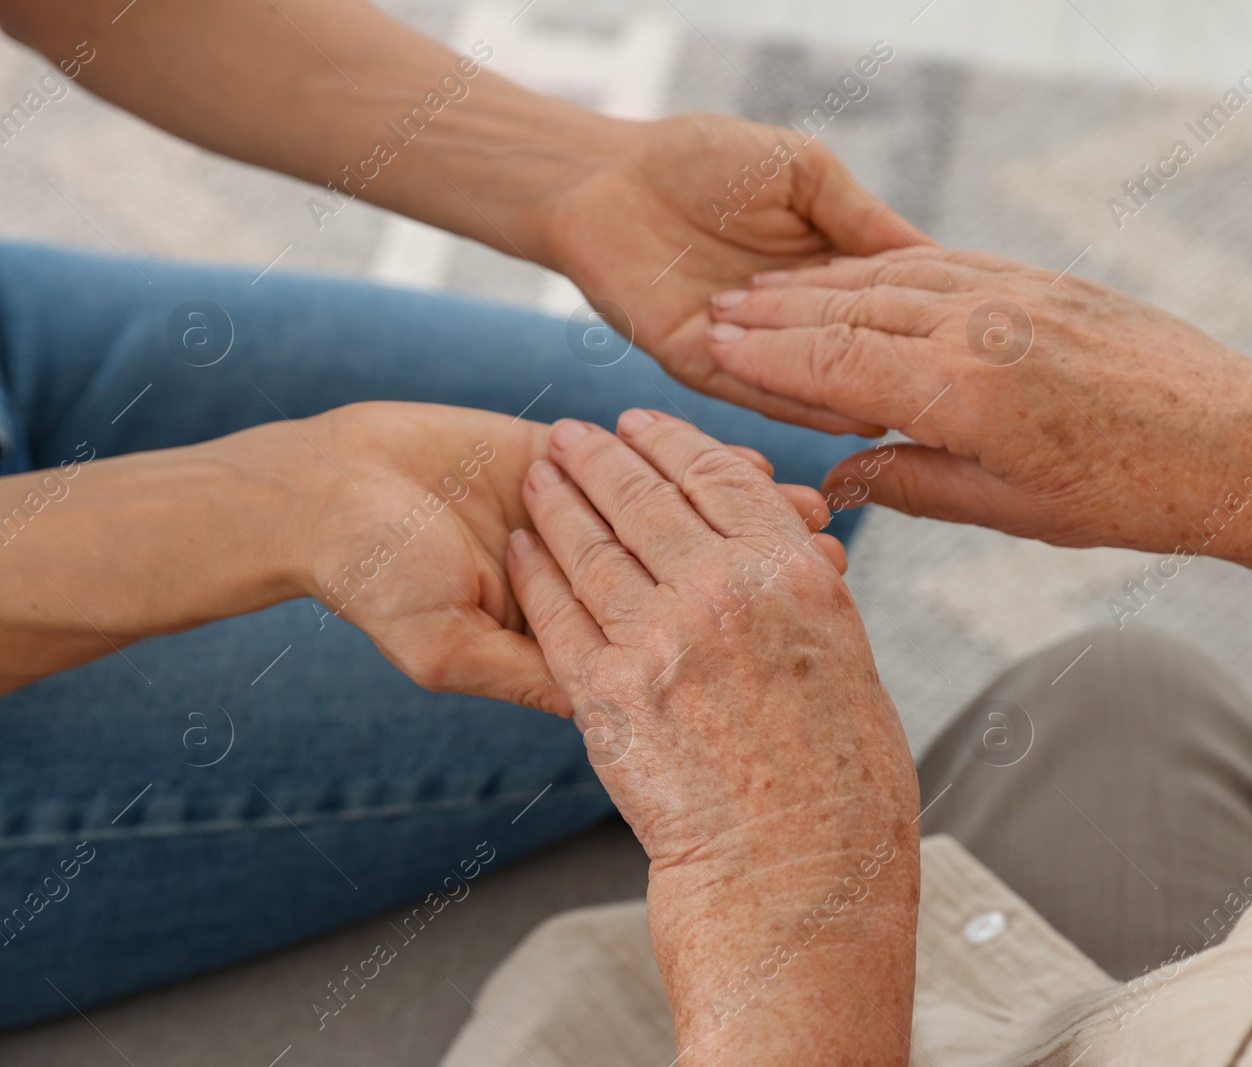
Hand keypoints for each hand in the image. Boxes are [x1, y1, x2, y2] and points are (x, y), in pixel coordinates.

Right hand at [289, 403, 840, 715]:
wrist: (328, 495)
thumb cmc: (374, 581)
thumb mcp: (451, 646)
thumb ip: (532, 673)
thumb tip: (610, 709)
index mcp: (571, 636)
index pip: (664, 647)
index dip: (727, 641)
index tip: (795, 632)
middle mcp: (591, 583)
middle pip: (690, 583)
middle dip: (758, 574)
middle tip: (828, 561)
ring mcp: (590, 523)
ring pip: (682, 522)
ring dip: (744, 519)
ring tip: (809, 516)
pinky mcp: (575, 465)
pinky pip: (650, 467)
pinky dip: (698, 466)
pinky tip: (752, 468)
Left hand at [504, 411, 918, 1059]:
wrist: (798, 874)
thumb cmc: (842, 785)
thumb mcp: (849, 665)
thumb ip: (806, 599)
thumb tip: (790, 558)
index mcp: (796, 575)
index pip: (722, 479)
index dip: (673, 443)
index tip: (642, 423)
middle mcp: (726, 592)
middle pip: (646, 499)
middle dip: (600, 457)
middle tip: (569, 432)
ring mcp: (661, 641)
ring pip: (593, 546)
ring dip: (557, 500)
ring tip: (535, 471)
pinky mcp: (607, 696)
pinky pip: (559, 615)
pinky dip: (536, 572)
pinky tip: (522, 545)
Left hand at [529, 113, 929, 433]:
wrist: (606, 175)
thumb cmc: (702, 159)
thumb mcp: (807, 174)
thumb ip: (864, 219)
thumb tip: (940, 256)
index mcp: (824, 274)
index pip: (889, 307)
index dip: (932, 322)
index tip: (987, 345)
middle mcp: (793, 321)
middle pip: (860, 355)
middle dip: (908, 373)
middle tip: (966, 399)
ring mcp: (750, 349)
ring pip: (816, 383)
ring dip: (862, 397)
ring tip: (917, 415)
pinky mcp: (703, 366)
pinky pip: (760, 393)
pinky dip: (803, 404)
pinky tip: (848, 412)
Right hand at [704, 248, 1251, 563]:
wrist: (1239, 442)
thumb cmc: (1131, 494)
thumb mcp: (1012, 511)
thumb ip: (915, 483)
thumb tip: (839, 478)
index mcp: (967, 392)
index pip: (836, 363)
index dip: (767, 355)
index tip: (713, 343)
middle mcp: (982, 328)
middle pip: (851, 308)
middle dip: (777, 309)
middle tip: (717, 309)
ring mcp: (1014, 293)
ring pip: (893, 277)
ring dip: (822, 281)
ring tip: (767, 287)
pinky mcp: (1043, 280)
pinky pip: (945, 262)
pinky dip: (888, 265)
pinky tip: (858, 272)